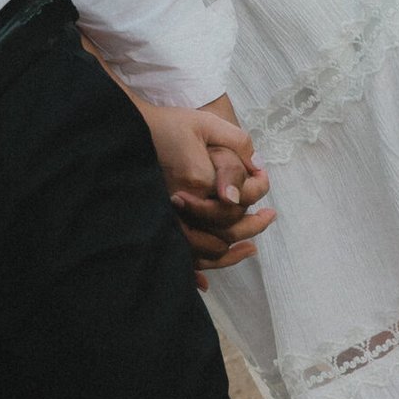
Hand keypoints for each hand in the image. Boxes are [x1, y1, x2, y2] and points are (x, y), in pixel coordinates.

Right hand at [133, 93, 274, 275]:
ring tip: (250, 246)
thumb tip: (258, 167)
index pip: (236, 200)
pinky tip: (212, 274)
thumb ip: (236, 141)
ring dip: (232, 252)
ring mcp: (167, 217)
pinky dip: (200, 267)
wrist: (128, 133)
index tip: (264, 182)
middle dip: (252, 226)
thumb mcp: (205, 123)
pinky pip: (183, 255)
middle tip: (269, 217)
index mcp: (196, 178)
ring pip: (207, 249)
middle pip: (226, 229)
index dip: (256, 191)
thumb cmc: (167, 125)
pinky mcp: (159, 223)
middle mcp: (182, 203)